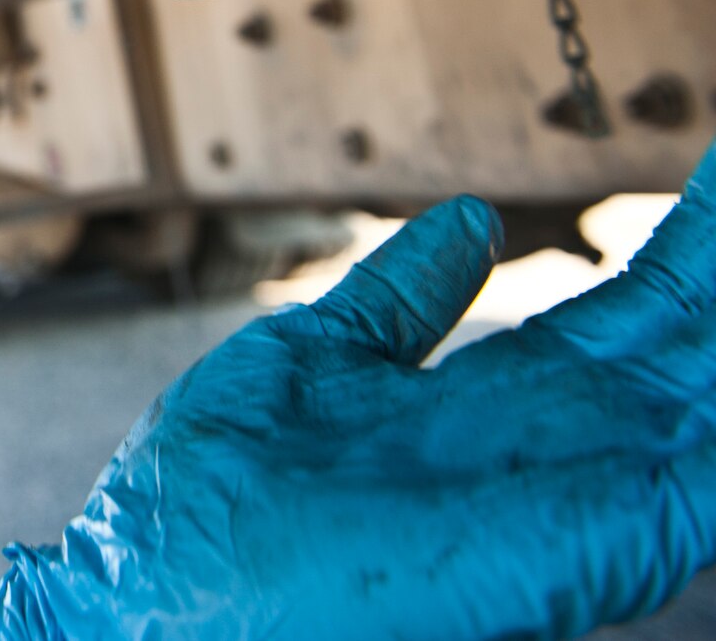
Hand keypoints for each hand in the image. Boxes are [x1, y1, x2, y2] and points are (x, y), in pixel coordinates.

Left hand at [0, 138, 715, 640]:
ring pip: (707, 401)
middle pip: (692, 344)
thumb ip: (409, 297)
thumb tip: (473, 220)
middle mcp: (557, 447)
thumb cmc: (223, 498)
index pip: (643, 312)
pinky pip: (694, 493)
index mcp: (505, 400)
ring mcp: (571, 499)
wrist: (161, 602)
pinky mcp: (572, 550)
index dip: (706, 246)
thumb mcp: (319, 360)